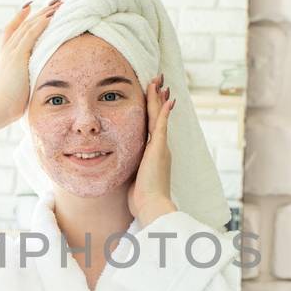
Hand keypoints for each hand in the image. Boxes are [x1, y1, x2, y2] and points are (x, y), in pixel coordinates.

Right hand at [0, 0, 63, 125]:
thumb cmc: (7, 105)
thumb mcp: (15, 87)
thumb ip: (22, 80)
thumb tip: (32, 84)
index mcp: (5, 56)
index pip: (12, 29)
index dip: (21, 16)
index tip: (30, 5)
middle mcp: (7, 50)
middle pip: (24, 24)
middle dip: (40, 11)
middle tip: (55, 1)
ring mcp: (11, 52)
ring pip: (29, 26)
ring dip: (45, 14)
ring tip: (59, 4)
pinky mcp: (17, 56)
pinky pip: (31, 35)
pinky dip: (41, 24)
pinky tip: (51, 16)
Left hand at [129, 75, 176, 227]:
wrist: (152, 207)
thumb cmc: (142, 199)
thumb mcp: (134, 179)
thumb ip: (131, 169)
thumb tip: (122, 169)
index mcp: (153, 154)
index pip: (152, 127)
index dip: (153, 112)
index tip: (154, 98)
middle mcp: (159, 148)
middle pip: (157, 117)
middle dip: (158, 100)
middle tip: (159, 83)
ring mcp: (160, 147)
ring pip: (158, 117)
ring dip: (158, 99)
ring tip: (160, 83)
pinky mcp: (158, 149)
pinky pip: (161, 126)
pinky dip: (164, 112)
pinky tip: (167, 99)